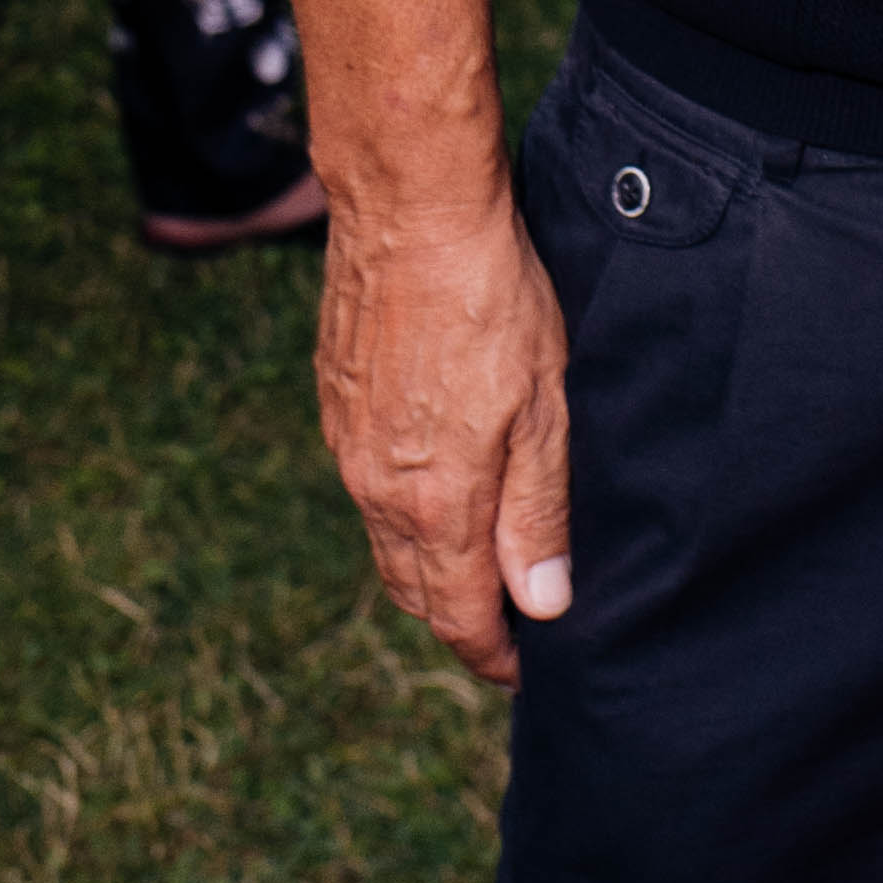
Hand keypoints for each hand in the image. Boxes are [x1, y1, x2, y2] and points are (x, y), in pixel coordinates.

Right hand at [314, 177, 570, 687]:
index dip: (493, 653)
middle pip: (416, 587)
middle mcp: (376, 487)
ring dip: (429, 569)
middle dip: (459, 620)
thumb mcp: (545, 407)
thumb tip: (542, 604)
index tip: (526, 671)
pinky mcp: (337, 404)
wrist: (409, 211)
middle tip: (506, 634)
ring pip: (387, 539)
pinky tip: (435, 494)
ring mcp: (348, 445)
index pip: (459, 612)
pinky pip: (367, 487)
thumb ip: (538, 511)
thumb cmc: (493, 301)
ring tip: (477, 574)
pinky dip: (402, 514)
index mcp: (433, 501)